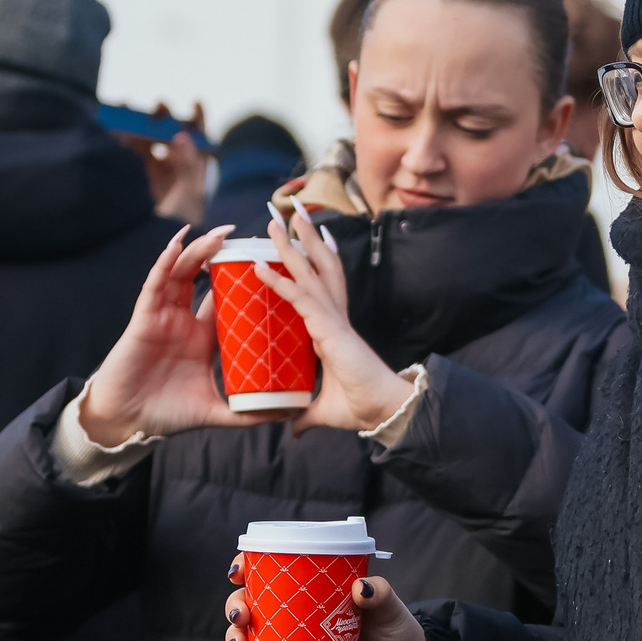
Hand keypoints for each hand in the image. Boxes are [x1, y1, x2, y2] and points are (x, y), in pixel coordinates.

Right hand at [80, 226, 283, 442]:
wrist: (128, 423)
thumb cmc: (167, 414)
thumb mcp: (216, 412)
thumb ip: (247, 413)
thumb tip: (285, 416)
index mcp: (202, 337)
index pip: (226, 301)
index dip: (241, 281)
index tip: (265, 264)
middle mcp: (183, 321)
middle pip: (203, 278)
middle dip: (220, 255)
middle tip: (245, 236)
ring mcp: (162, 316)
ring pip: (181, 273)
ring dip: (198, 251)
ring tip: (219, 234)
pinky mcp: (143, 318)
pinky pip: (155, 284)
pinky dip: (165, 262)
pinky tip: (178, 244)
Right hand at [119, 101, 210, 223]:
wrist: (156, 241)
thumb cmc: (180, 222)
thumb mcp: (189, 193)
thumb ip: (188, 163)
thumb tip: (183, 136)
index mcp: (191, 169)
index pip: (197, 140)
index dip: (197, 120)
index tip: (195, 102)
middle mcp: (173, 167)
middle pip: (169, 134)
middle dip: (163, 117)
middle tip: (158, 104)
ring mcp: (153, 171)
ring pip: (147, 140)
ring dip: (139, 123)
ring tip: (129, 108)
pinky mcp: (135, 176)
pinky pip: (129, 152)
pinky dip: (122, 137)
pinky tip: (115, 127)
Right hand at [225, 558, 426, 640]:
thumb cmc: (395, 633)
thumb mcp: (390, 609)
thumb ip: (381, 595)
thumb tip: (361, 588)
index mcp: (312, 590)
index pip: (271, 572)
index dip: (247, 568)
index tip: (239, 571)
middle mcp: (295, 615)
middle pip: (251, 604)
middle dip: (235, 606)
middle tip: (242, 615)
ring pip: (249, 637)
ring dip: (234, 639)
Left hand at [253, 208, 416, 435]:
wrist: (382, 411)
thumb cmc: (362, 407)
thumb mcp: (322, 409)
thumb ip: (305, 414)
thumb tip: (292, 428)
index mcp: (333, 330)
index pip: (320, 287)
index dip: (312, 263)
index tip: (301, 242)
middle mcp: (334, 317)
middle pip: (317, 268)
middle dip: (302, 239)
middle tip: (287, 212)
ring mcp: (332, 319)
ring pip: (310, 272)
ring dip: (291, 245)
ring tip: (277, 219)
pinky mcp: (328, 328)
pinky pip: (299, 297)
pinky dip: (278, 281)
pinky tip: (259, 266)